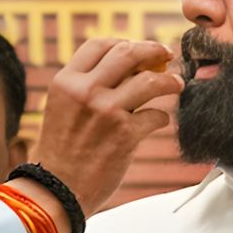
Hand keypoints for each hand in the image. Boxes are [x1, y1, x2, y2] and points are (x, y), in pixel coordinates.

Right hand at [33, 39, 183, 222]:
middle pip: (128, 53)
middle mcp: (85, 91)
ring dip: (169, 81)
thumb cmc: (62, 150)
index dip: (124, 42)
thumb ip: (87, 86)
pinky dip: (161, 117)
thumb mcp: (63, 107)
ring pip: (150, 81)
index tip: (138, 49)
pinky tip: (157, 120)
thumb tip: (127, 67)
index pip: (99, 45)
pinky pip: (156, 115)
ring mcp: (107, 112)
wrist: (56, 189)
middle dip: (153, 50)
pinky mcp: (125, 135)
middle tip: (166, 55)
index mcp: (66, 81)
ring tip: (176, 84)